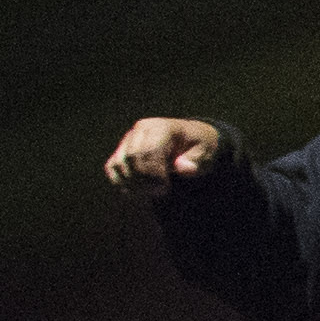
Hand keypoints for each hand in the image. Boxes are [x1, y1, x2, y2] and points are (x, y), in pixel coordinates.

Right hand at [102, 116, 226, 189]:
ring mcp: (129, 139)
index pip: (148, 151)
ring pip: (119, 163)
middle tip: (160, 192)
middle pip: (132, 158)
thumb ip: (195, 161)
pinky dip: (121, 181)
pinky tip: (137, 191)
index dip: (154, 173)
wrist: (190, 139)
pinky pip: (112, 167)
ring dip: (132, 183)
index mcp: (163, 127)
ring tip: (150, 193)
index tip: (165, 188)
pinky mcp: (122, 149)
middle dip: (144, 180)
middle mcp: (141, 130)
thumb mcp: (206, 153)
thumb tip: (183, 168)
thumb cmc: (198, 147)